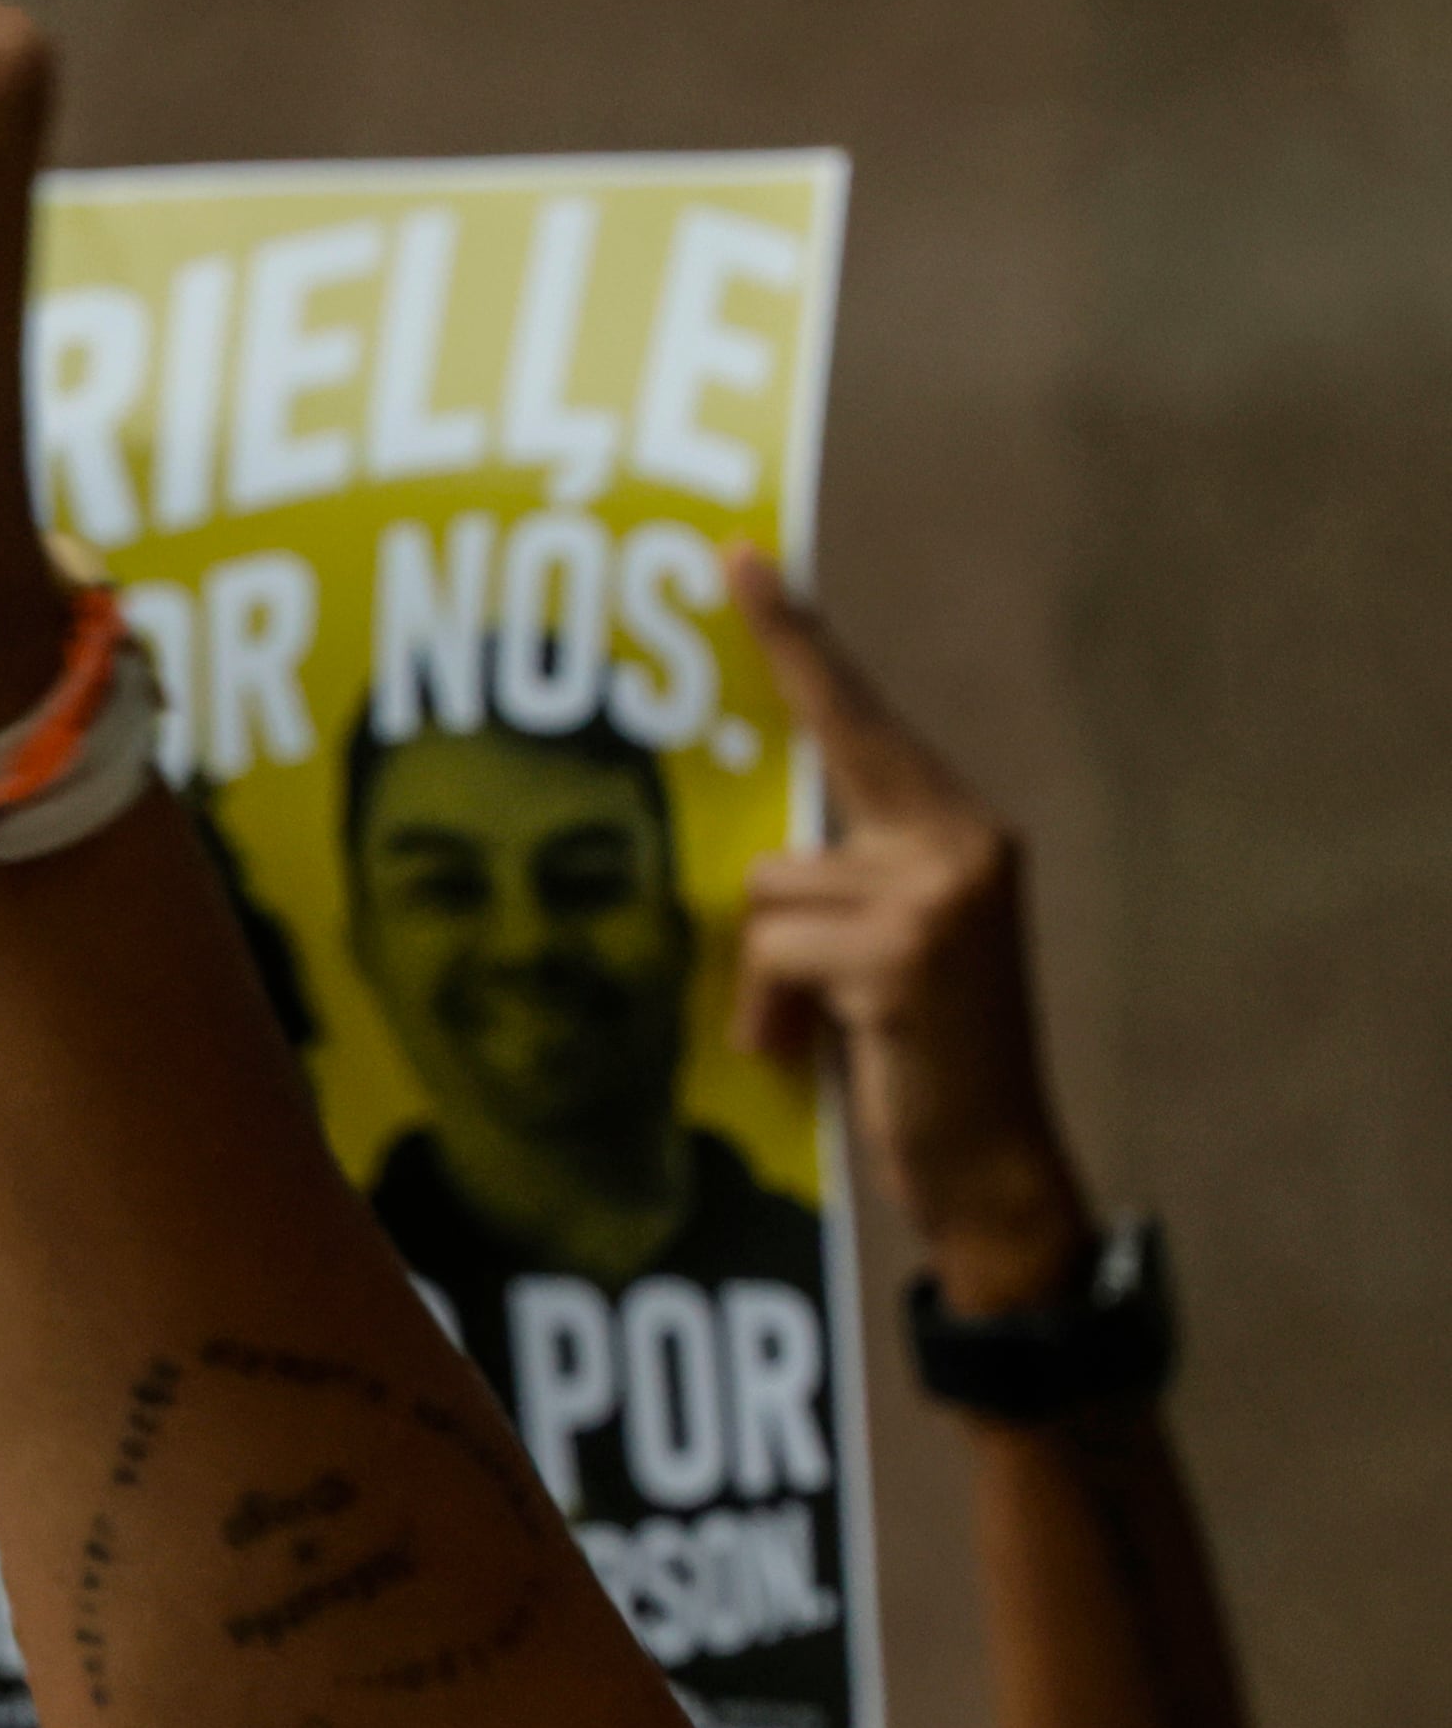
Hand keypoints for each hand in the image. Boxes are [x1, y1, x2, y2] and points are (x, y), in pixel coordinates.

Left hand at [731, 554, 1096, 1314]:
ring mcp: (940, 892)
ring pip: (772, 889)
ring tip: (814, 1027)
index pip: (863, 718)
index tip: (741, 559)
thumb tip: (741, 861)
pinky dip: (774, 1009)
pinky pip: (776, 951)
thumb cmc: (918, 1061)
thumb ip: (832, 886)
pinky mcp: (905, 950)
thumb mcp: (874, 954)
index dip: (799, 639)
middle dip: (779, 761)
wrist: (993, 1168)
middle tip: (734, 584)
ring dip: (768, 971)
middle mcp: (964, 842)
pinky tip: (815, 1047)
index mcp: (958, 833)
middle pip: (814, 778)